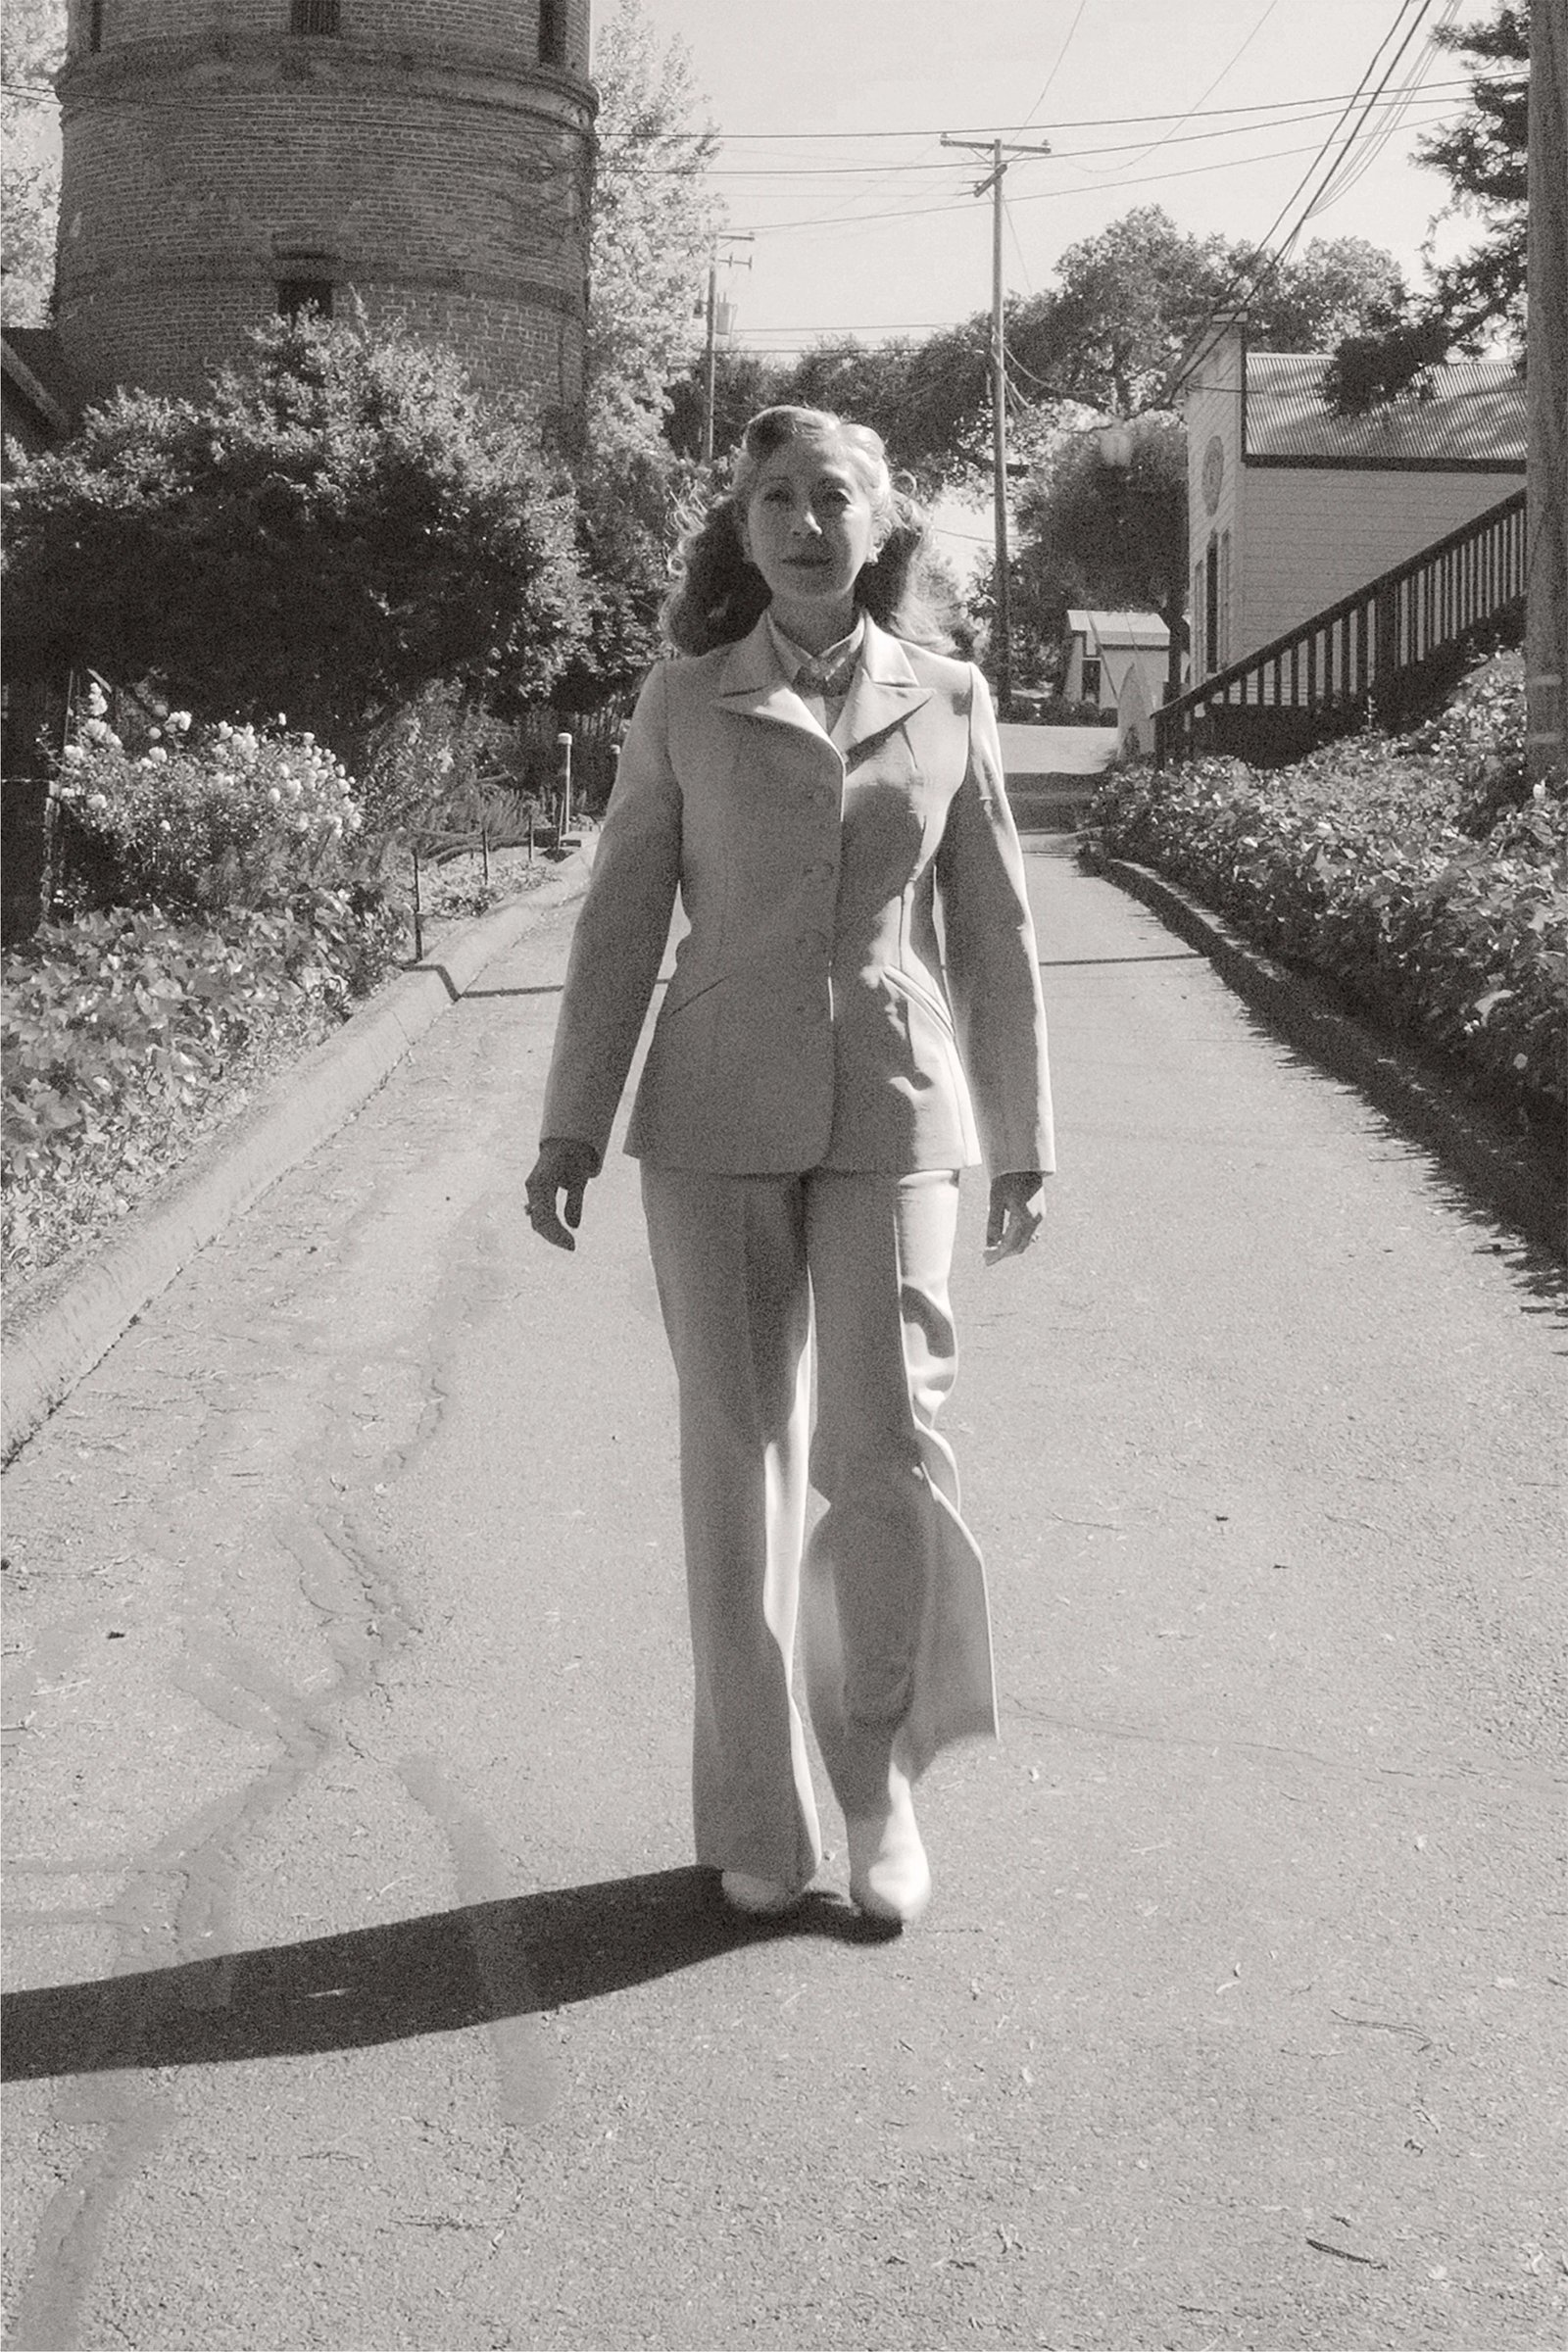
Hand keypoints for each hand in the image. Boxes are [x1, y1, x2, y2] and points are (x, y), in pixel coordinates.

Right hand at [525, 1137, 599, 1251]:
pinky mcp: (536, 1194)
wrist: (565, 1143)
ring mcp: (533, 1191)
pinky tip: (560, 1237)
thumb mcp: (579, 1179)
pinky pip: (539, 1215)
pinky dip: (549, 1226)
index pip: (545, 1216)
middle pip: (539, 1221)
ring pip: (538, 1220)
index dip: (557, 1233)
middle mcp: (533, 1188)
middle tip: (572, 1247)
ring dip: (552, 1233)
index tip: (572, 1245)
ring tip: (568, 1243)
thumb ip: (574, 1201)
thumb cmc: (574, 1158)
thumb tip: (574, 1225)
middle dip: (554, 1236)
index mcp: (542, 1182)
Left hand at [984, 1170, 1044, 1264]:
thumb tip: (989, 1246)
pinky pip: (1029, 1233)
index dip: (997, 1254)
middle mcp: (1035, 1220)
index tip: (985, 1260)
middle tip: (987, 1256)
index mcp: (1024, 1217)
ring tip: (993, 1248)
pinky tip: (1006, 1239)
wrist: (1024, 1163)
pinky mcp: (1040, 1213)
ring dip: (1010, 1247)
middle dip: (1003, 1253)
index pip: (1009, 1244)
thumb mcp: (995, 1201)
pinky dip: (1017, 1239)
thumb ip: (993, 1224)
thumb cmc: (1007, 1179)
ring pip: (1025, 1241)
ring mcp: (1039, 1217)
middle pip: (1019, 1246)